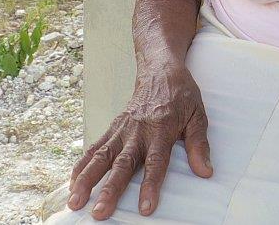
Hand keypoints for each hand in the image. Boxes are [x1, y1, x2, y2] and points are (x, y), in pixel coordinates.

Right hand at [66, 66, 212, 218]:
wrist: (160, 69)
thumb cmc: (180, 94)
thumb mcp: (197, 116)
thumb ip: (199, 145)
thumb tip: (205, 171)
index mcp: (161, 130)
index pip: (155, 162)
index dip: (149, 185)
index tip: (144, 207)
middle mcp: (137, 131)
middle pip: (122, 164)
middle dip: (109, 189)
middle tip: (99, 211)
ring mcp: (122, 129)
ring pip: (102, 157)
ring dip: (87, 180)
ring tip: (75, 201)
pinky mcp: (113, 127)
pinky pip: (96, 147)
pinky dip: (82, 164)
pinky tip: (72, 181)